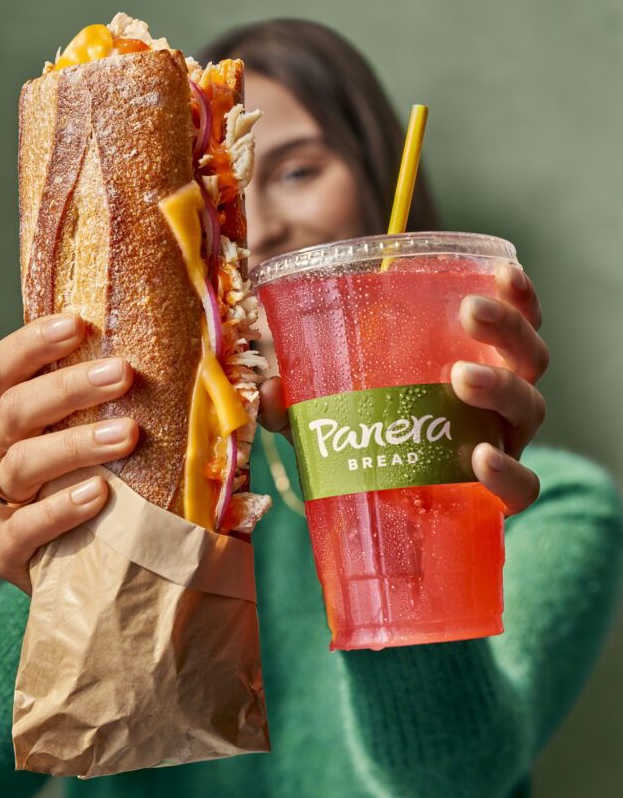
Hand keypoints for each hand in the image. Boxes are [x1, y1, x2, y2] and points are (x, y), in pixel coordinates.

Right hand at [0, 314, 138, 594]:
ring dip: (75, 445)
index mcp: (0, 418)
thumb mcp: (70, 435)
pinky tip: (99, 494)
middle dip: (67, 389)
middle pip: (14, 411)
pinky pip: (23, 530)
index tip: (77, 323)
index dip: (31, 345)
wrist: (58, 560)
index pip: (1, 372)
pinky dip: (60, 510)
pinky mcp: (3, 550)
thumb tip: (147, 352)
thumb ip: (88, 402)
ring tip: (127, 434)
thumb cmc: (73, 481)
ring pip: (21, 465)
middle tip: (122, 373)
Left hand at [259, 262, 546, 516]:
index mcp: (471, 366)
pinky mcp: (497, 500)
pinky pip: (523, 487)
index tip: (501, 270)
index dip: (519, 295)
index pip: (513, 323)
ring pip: (531, 408)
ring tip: (461, 378)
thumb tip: (266, 389)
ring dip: (503, 387)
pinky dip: (508, 473)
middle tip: (469, 313)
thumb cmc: (370, 451)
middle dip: (507, 328)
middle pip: (530, 357)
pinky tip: (480, 459)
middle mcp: (498, 404)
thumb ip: (296, 401)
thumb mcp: (329, 415)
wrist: (387, 527)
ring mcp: (503, 448)